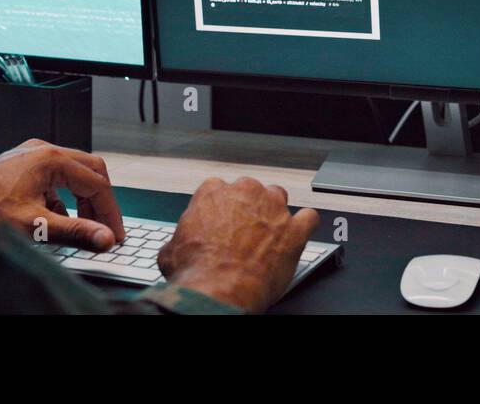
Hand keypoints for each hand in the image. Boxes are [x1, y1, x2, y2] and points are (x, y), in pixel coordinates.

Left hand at [0, 140, 124, 251]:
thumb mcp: (36, 225)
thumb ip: (76, 231)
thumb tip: (104, 237)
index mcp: (50, 159)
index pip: (97, 182)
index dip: (109, 211)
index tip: (114, 233)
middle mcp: (42, 151)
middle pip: (89, 170)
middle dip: (99, 201)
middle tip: (104, 227)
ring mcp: (30, 156)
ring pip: (72, 173)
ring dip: (81, 199)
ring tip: (82, 225)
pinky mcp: (21, 165)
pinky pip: (53, 177)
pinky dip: (62, 197)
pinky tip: (55, 218)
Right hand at [158, 177, 319, 313]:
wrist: (219, 290)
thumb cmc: (196, 272)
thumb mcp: (171, 251)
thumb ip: (181, 237)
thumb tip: (177, 246)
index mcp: (213, 192)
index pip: (219, 189)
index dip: (221, 208)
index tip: (221, 222)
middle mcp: (245, 193)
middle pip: (251, 189)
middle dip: (248, 207)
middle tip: (243, 231)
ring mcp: (273, 208)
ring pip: (279, 196)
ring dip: (275, 212)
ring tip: (269, 232)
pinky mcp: (294, 230)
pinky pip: (309, 217)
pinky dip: (305, 225)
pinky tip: (298, 234)